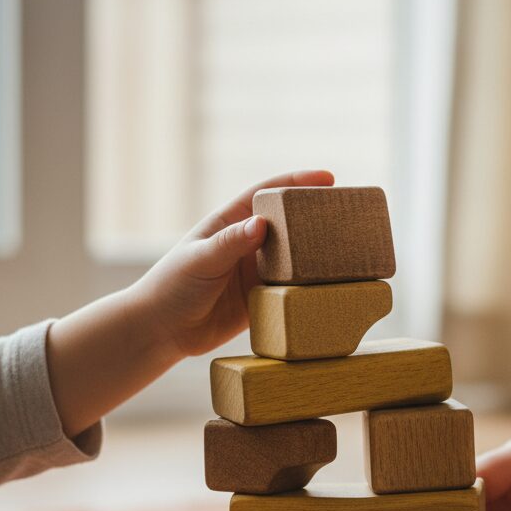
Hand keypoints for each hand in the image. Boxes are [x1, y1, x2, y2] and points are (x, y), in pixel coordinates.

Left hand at [131, 169, 334, 359]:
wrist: (161, 332)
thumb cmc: (171, 287)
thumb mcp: (199, 260)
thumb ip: (229, 243)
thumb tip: (260, 224)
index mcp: (231, 223)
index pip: (267, 194)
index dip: (298, 183)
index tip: (329, 179)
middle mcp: (248, 244)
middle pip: (289, 225)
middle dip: (317, 218)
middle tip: (349, 217)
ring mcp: (256, 273)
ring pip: (295, 259)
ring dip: (318, 257)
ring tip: (348, 254)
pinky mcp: (261, 301)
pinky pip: (291, 292)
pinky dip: (310, 290)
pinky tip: (330, 289)